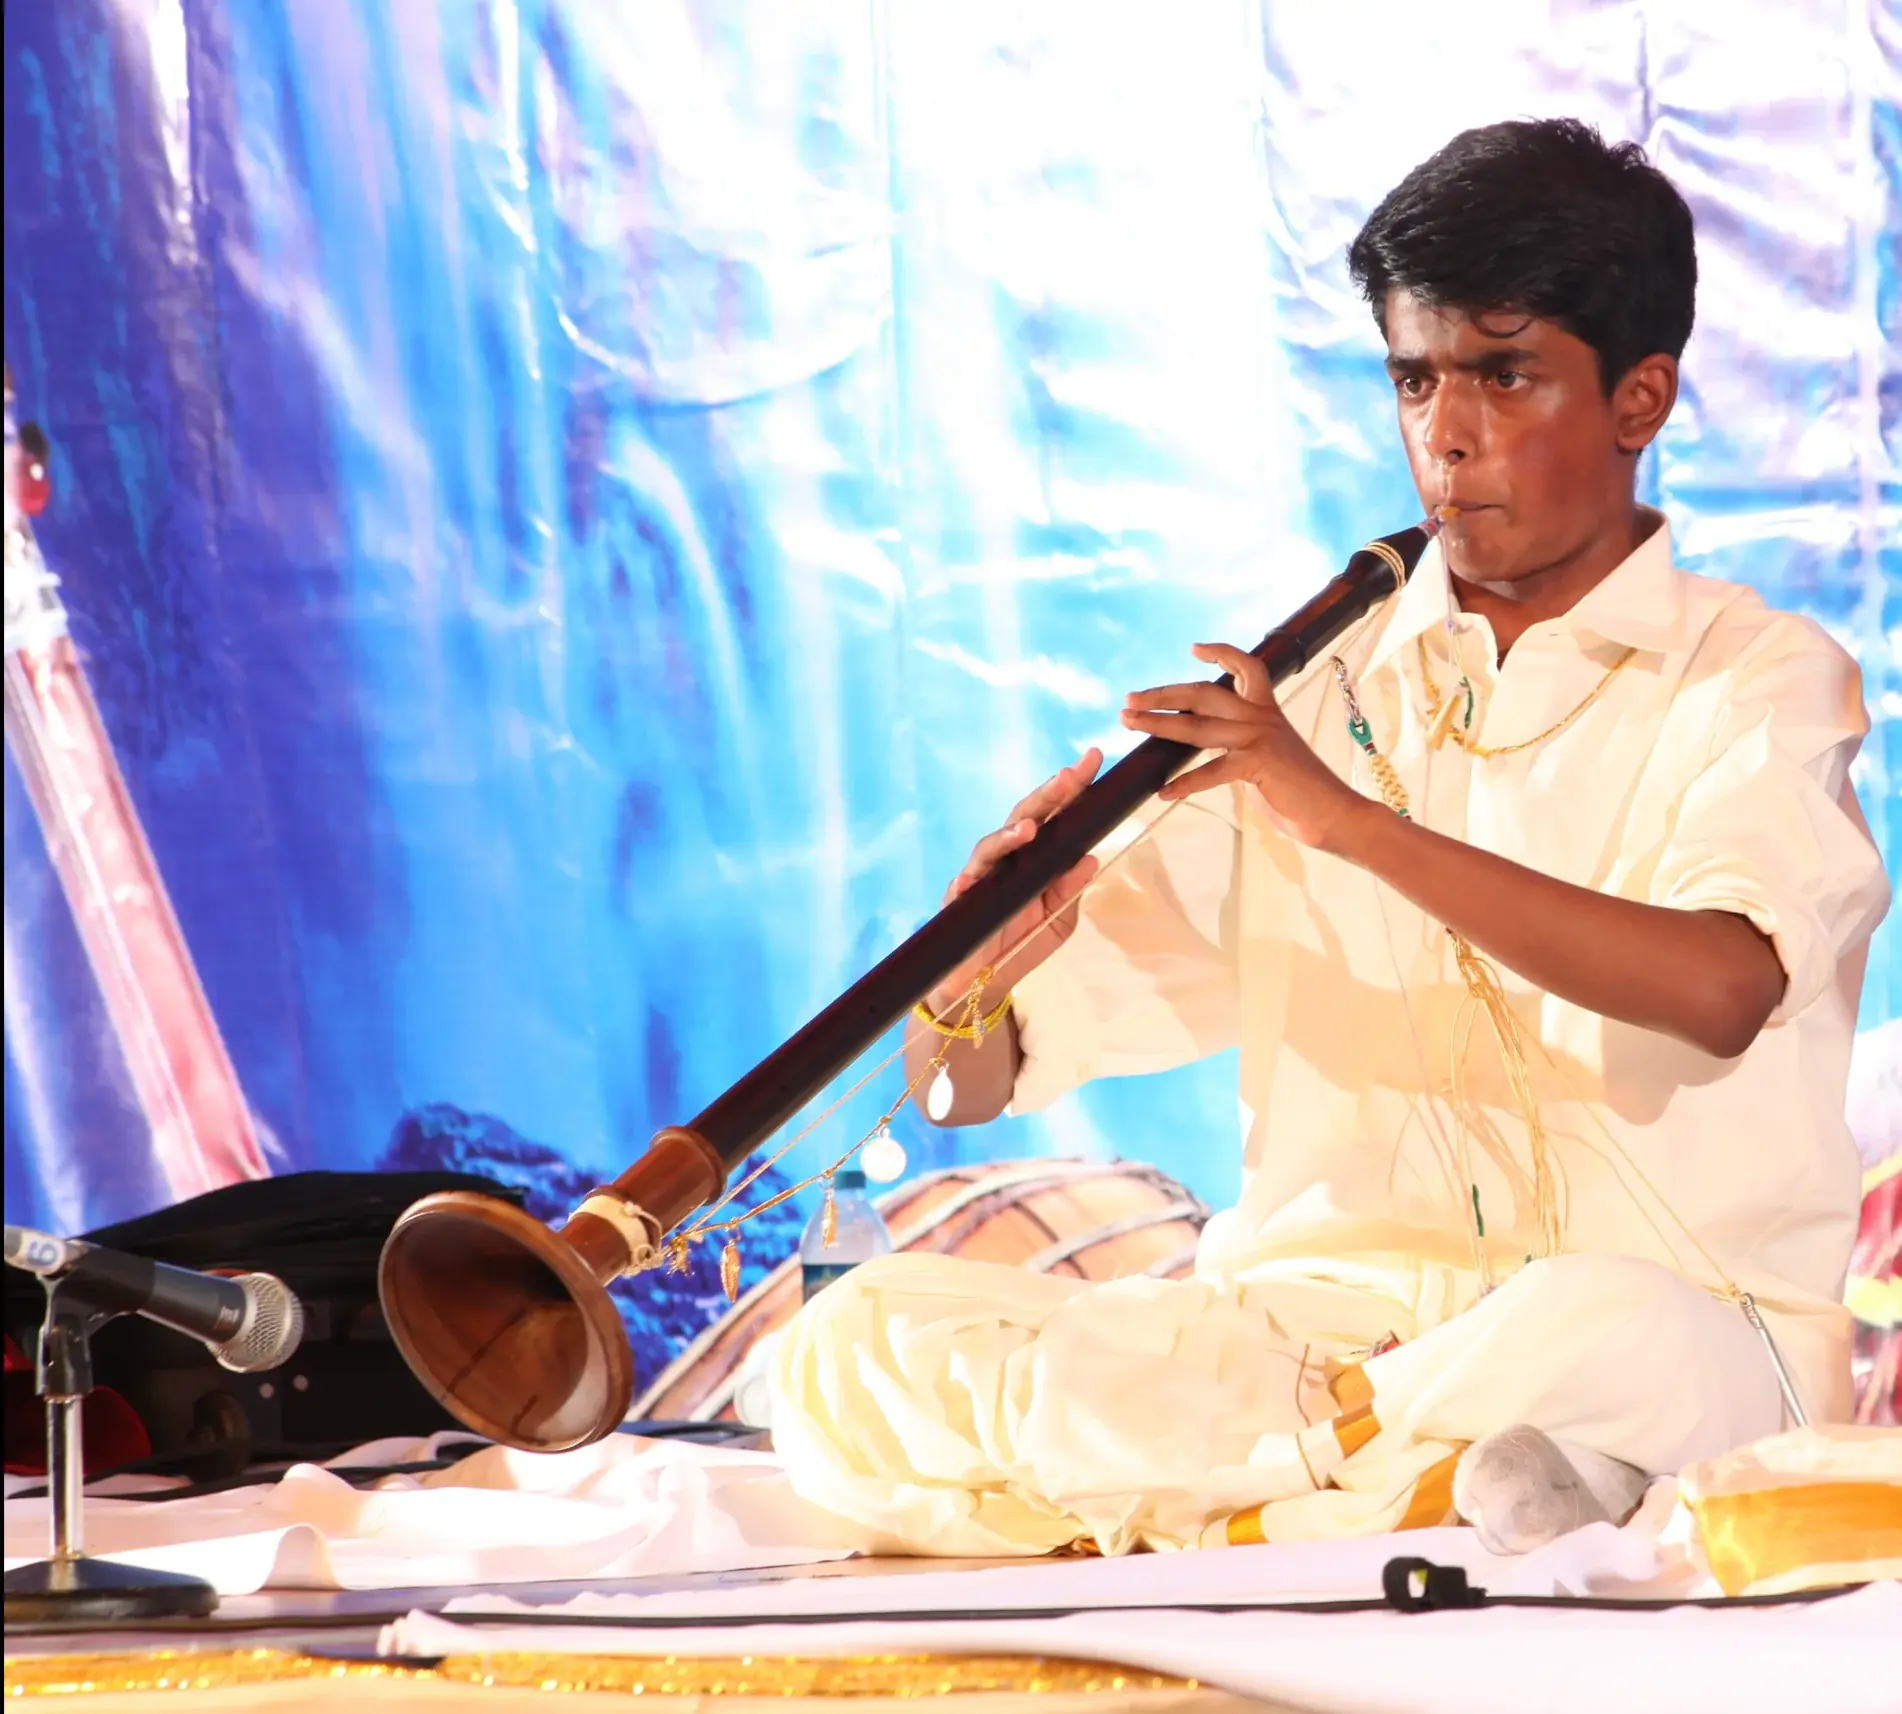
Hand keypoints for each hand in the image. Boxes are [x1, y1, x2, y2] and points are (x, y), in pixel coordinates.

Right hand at [924, 750, 1103, 1015]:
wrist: (986, 978)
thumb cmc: (1023, 942)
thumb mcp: (1059, 918)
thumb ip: (1071, 889)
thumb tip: (1092, 857)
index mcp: (1035, 855)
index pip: (1055, 814)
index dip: (1072, 788)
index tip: (1092, 759)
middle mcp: (1007, 857)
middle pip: (1025, 817)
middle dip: (1047, 795)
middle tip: (1070, 776)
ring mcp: (981, 876)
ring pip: (991, 845)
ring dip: (1010, 835)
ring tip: (1030, 830)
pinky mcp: (959, 902)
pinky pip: (962, 887)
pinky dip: (966, 882)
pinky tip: (969, 880)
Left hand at [1121, 645, 1368, 850]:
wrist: (1335, 813)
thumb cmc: (1298, 791)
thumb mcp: (1267, 756)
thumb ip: (1241, 744)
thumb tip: (1209, 742)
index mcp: (1267, 711)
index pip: (1247, 667)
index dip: (1222, 653)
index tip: (1193, 649)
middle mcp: (1262, 717)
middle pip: (1204, 693)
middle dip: (1163, 694)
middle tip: (1129, 698)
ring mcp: (1260, 738)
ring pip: (1198, 727)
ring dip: (1159, 725)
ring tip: (1129, 724)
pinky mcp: (1259, 764)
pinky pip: (1212, 771)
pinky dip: (1185, 783)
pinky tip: (1164, 793)